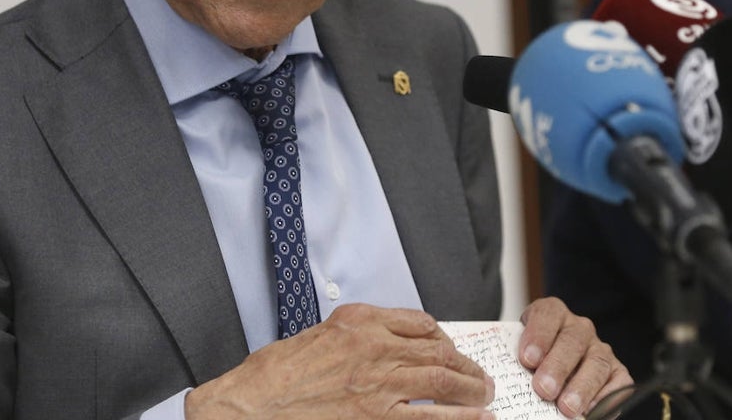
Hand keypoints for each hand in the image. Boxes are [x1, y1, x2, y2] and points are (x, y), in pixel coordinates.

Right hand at [185, 304, 494, 418]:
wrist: (245, 409)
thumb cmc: (271, 378)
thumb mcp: (317, 336)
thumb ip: (356, 335)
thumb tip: (386, 345)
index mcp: (359, 322)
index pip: (421, 324)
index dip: (444, 341)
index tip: (452, 352)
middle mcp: (374, 348)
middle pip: (440, 354)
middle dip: (467, 368)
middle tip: (482, 379)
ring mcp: (377, 387)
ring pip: (444, 384)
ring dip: (472, 392)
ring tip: (486, 399)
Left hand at [517, 297, 632, 417]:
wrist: (552, 366)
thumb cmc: (533, 361)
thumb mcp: (522, 353)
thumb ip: (518, 362)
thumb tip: (509, 381)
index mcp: (553, 315)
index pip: (547, 314)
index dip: (538, 334)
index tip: (527, 358)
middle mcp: (579, 328)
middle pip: (572, 341)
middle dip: (557, 366)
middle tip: (544, 389)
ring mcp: (599, 349)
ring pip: (596, 362)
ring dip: (582, 386)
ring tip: (567, 407)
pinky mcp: (616, 371)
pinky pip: (619, 382)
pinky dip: (608, 398)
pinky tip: (593, 412)